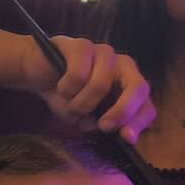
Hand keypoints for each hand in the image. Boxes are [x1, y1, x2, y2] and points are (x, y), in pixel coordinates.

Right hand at [14, 32, 155, 142]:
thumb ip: (103, 125)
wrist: (37, 71)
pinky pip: (78, 73)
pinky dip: (66, 89)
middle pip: (138, 87)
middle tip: (103, 126)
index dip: (139, 122)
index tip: (125, 139)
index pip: (147, 105)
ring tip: (69, 104)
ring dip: (80, 104)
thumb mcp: (86, 119)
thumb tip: (119, 133)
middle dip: (122, 111)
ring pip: (101, 84)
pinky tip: (59, 87)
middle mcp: (123, 66)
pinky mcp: (82, 45)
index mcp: (129, 85)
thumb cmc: (68, 95)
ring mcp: (104, 52)